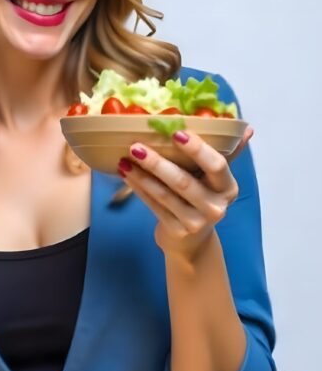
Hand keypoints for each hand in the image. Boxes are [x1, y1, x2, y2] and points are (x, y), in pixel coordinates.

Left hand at [117, 126, 253, 262]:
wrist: (193, 241)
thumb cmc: (202, 199)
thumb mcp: (215, 180)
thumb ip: (226, 154)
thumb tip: (246, 128)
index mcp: (228, 187)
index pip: (217, 165)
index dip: (197, 149)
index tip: (176, 132)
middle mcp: (216, 206)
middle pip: (184, 181)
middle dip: (157, 163)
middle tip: (136, 146)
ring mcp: (196, 222)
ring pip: (165, 195)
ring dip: (142, 176)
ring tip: (124, 160)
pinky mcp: (177, 231)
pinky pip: (154, 206)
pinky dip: (139, 189)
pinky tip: (127, 176)